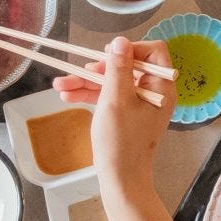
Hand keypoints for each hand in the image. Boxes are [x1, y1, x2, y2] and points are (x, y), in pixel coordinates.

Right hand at [53, 36, 175, 190]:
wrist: (120, 179)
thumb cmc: (120, 141)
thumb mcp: (116, 100)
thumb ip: (118, 68)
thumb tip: (120, 41)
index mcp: (161, 86)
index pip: (153, 52)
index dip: (129, 49)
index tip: (107, 56)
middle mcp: (154, 92)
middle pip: (127, 67)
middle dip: (98, 69)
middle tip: (77, 72)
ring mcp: (140, 104)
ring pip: (114, 82)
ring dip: (87, 82)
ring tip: (59, 85)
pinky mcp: (127, 114)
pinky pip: (110, 97)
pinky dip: (91, 95)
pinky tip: (67, 96)